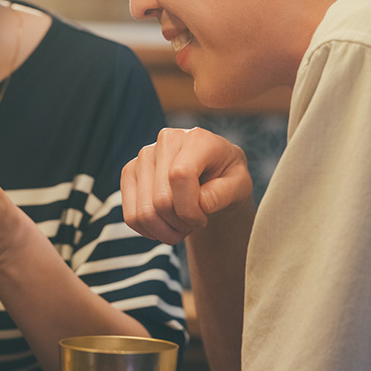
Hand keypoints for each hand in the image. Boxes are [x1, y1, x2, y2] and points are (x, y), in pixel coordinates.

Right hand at [121, 127, 251, 243]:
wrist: (212, 175)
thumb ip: (225, 193)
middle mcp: (166, 141)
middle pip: (160, 199)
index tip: (203, 219)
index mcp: (197, 139)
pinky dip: (149, 230)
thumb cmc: (227, 178)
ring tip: (181, 226)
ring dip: (165, 231)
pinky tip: (165, 225)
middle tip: (194, 224)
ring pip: (143, 212)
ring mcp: (144, 156)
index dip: (190, 209)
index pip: (180, 176)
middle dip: (180, 224)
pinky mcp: (129, 171)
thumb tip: (202, 203)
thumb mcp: (240, 186)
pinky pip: (130, 215)